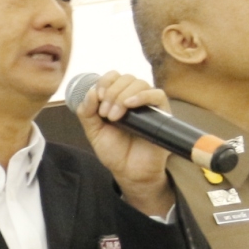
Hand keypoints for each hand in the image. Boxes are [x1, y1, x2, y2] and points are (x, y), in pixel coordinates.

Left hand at [75, 71, 174, 217]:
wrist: (129, 172)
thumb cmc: (114, 151)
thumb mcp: (93, 131)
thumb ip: (87, 112)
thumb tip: (90, 91)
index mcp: (117, 98)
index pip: (114, 76)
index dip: (104, 81)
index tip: (98, 97)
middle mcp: (134, 98)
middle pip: (126, 78)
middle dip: (111, 92)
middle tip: (105, 114)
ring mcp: (148, 104)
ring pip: (139, 83)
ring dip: (122, 96)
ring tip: (114, 117)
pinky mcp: (162, 113)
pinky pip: (157, 95)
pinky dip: (142, 96)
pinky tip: (129, 105)